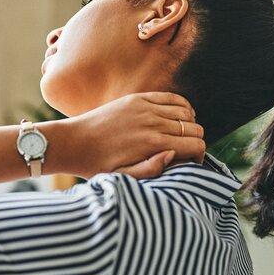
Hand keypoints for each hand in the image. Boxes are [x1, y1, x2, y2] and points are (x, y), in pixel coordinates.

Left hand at [65, 92, 204, 179]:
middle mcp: (153, 123)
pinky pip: (171, 97)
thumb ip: (152, 169)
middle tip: (185, 152)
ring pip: (187, 112)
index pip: (197, 145)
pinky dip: (181, 106)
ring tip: (180, 136)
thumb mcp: (124, 177)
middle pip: (195, 128)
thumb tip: (174, 155)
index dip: (199, 156)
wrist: (74, 142)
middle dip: (195, 141)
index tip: (189, 163)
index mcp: (153, 144)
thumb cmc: (98, 165)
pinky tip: (177, 117)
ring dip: (189, 124)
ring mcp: (146, 107)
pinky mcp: (138, 99)